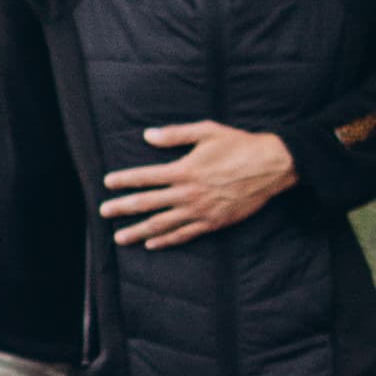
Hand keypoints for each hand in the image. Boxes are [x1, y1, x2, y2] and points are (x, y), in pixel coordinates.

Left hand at [100, 121, 301, 251]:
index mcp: (184, 170)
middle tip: (103, 213)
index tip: (107, 183)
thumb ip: (176, 134)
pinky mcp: (213, 222)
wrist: (272, 166)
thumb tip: (148, 135)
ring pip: (162, 224)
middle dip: (122, 208)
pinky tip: (151, 244)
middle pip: (148, 203)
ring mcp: (201, 211)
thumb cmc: (239, 145)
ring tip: (119, 237)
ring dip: (138, 231)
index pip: (146, 177)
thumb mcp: (207, 131)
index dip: (124, 180)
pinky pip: (185, 235)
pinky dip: (166, 241)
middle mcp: (189, 193)